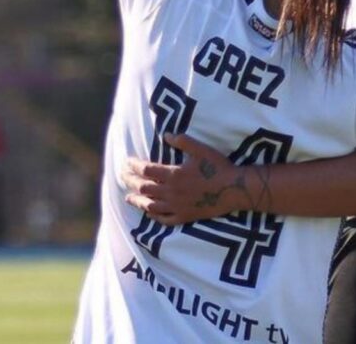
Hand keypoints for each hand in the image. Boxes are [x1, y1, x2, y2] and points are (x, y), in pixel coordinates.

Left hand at [122, 134, 244, 224]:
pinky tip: (149, 212)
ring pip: (150, 205)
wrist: (234, 189)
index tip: (126, 162)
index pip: (146, 170)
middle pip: (144, 187)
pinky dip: (154, 216)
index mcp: (174, 174)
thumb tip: (166, 135)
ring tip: (128, 197)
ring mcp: (177, 206)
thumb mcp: (201, 149)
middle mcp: (171, 192)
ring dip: (137, 200)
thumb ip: (182, 141)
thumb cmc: (218, 167)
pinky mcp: (185, 217)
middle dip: (130, 181)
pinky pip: (164, 219)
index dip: (134, 166)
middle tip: (122, 177)